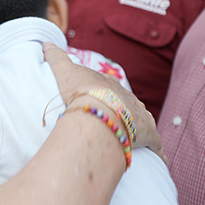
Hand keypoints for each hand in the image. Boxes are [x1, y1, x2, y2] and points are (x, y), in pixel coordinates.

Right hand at [42, 42, 162, 160]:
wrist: (99, 112)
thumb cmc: (80, 92)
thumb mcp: (63, 71)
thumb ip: (55, 57)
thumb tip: (45, 42)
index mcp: (108, 84)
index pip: (107, 87)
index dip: (102, 92)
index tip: (96, 98)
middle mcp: (127, 98)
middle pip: (125, 103)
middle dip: (121, 110)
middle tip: (111, 121)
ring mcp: (139, 116)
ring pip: (139, 121)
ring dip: (136, 129)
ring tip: (128, 139)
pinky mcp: (148, 135)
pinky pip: (155, 145)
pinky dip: (157, 152)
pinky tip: (160, 161)